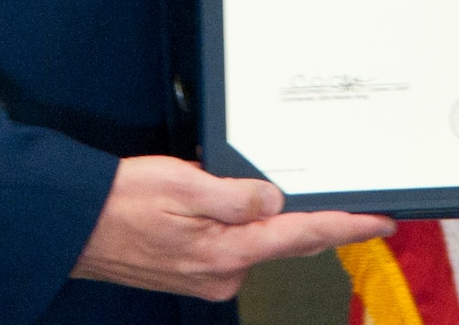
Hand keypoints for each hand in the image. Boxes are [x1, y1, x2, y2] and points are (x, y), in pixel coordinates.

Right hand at [72, 156, 393, 299]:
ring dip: (279, 219)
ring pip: (262, 241)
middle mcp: (224, 272)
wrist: (76, 227)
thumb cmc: (123, 201)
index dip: (347, 226)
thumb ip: (234, 195)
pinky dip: (249, 223)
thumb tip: (276, 201)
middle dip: (322, 222)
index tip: (382, 221)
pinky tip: (243, 203)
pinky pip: (238, 243)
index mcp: (225, 251)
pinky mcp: (198, 271)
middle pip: (289, 241)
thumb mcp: (182, 183)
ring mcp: (211, 275)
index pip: (302, 235)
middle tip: (359, 204)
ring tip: (290, 188)